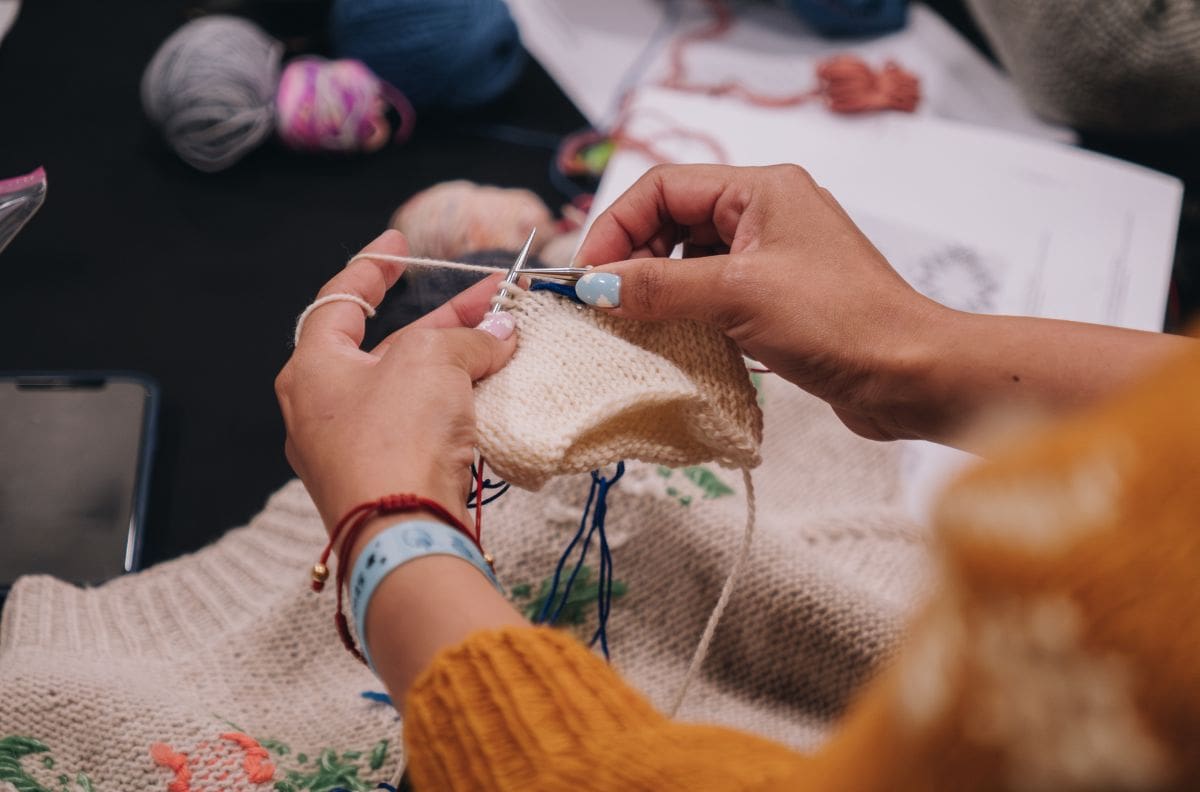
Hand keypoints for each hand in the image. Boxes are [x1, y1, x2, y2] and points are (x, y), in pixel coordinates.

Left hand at [276, 230, 516, 554]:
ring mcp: (352, 449)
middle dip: (445, 321)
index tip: (400, 243)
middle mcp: (322, 408)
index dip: (373, 267)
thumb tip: (500, 332)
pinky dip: (455, 405)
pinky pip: (421, 428)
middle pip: (388, 347)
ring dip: (458, 363)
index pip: (339, 300)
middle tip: (492, 297)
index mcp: (313, 368)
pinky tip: (496, 393)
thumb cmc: (397, 438)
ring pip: (410, 389)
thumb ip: (466, 337)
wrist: (403, 534)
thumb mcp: (432, 361)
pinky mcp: (385, 481)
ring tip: (507, 341)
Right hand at [575, 163, 944, 441]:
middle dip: (633, 256)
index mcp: (762, 189)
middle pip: (673, 219)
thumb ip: (660, 286)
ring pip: (690, 258)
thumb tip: (595, 286)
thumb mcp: (738, 296)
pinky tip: (670, 339)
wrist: (911, 376)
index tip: (588, 274)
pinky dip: (685, 311)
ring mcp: (774, 256)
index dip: (618, 225)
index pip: (664, 186)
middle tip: (605, 302)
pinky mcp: (778, 298)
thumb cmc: (839, 322)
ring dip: (657, 287)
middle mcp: (767, 213)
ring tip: (633, 323)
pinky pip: (713, 292)